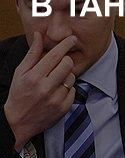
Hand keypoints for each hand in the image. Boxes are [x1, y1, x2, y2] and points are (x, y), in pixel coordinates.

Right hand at [3, 33, 76, 151]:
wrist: (17, 122)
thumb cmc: (18, 94)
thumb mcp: (20, 73)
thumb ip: (32, 54)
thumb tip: (38, 35)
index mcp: (34, 77)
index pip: (55, 56)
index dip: (65, 45)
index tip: (72, 39)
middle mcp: (46, 88)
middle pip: (68, 64)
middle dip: (65, 61)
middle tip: (59, 64)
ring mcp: (56, 99)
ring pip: (72, 77)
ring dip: (66, 76)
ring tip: (54, 80)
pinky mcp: (63, 107)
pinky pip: (73, 90)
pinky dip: (67, 89)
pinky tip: (57, 91)